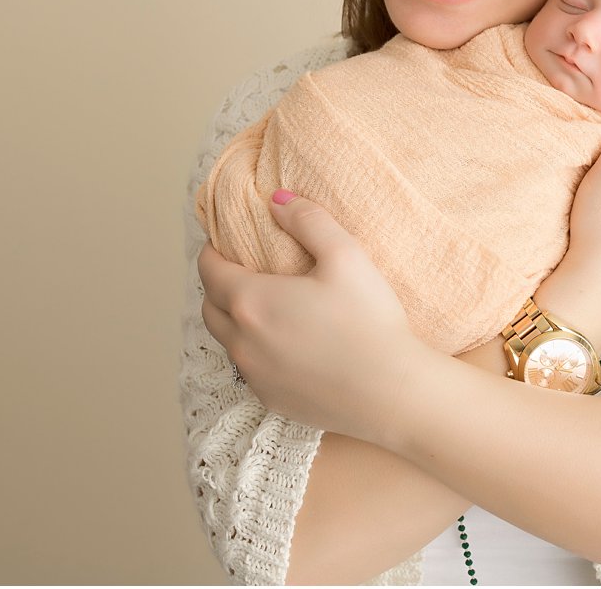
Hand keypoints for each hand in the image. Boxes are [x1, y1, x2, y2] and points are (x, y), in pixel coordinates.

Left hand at [196, 192, 429, 442]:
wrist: (392, 393)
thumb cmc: (369, 322)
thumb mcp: (346, 256)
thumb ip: (309, 220)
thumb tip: (277, 200)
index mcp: (251, 302)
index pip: (208, 270)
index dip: (213, 251)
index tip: (227, 241)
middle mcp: (242, 342)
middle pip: (209, 306)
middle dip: (218, 284)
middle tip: (244, 269)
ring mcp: (254, 376)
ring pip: (226, 341)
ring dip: (233, 319)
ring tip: (265, 305)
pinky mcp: (271, 400)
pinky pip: (249, 369)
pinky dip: (254, 350)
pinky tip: (286, 343)